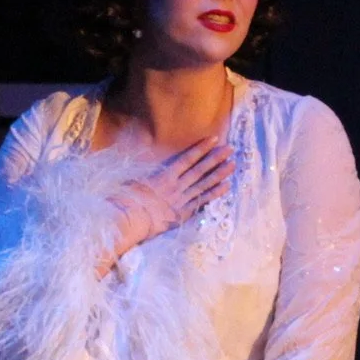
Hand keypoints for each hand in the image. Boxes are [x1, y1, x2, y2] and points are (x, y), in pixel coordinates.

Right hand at [101, 137, 233, 271]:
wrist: (130, 220)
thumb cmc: (127, 200)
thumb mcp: (133, 180)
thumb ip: (144, 172)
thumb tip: (139, 159)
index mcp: (164, 176)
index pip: (187, 159)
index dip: (201, 149)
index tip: (214, 139)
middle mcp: (176, 186)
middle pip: (200, 170)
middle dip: (216, 158)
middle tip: (230, 149)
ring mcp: (182, 201)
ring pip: (204, 185)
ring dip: (219, 174)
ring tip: (232, 165)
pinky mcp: (183, 214)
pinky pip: (202, 202)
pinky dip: (214, 194)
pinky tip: (226, 187)